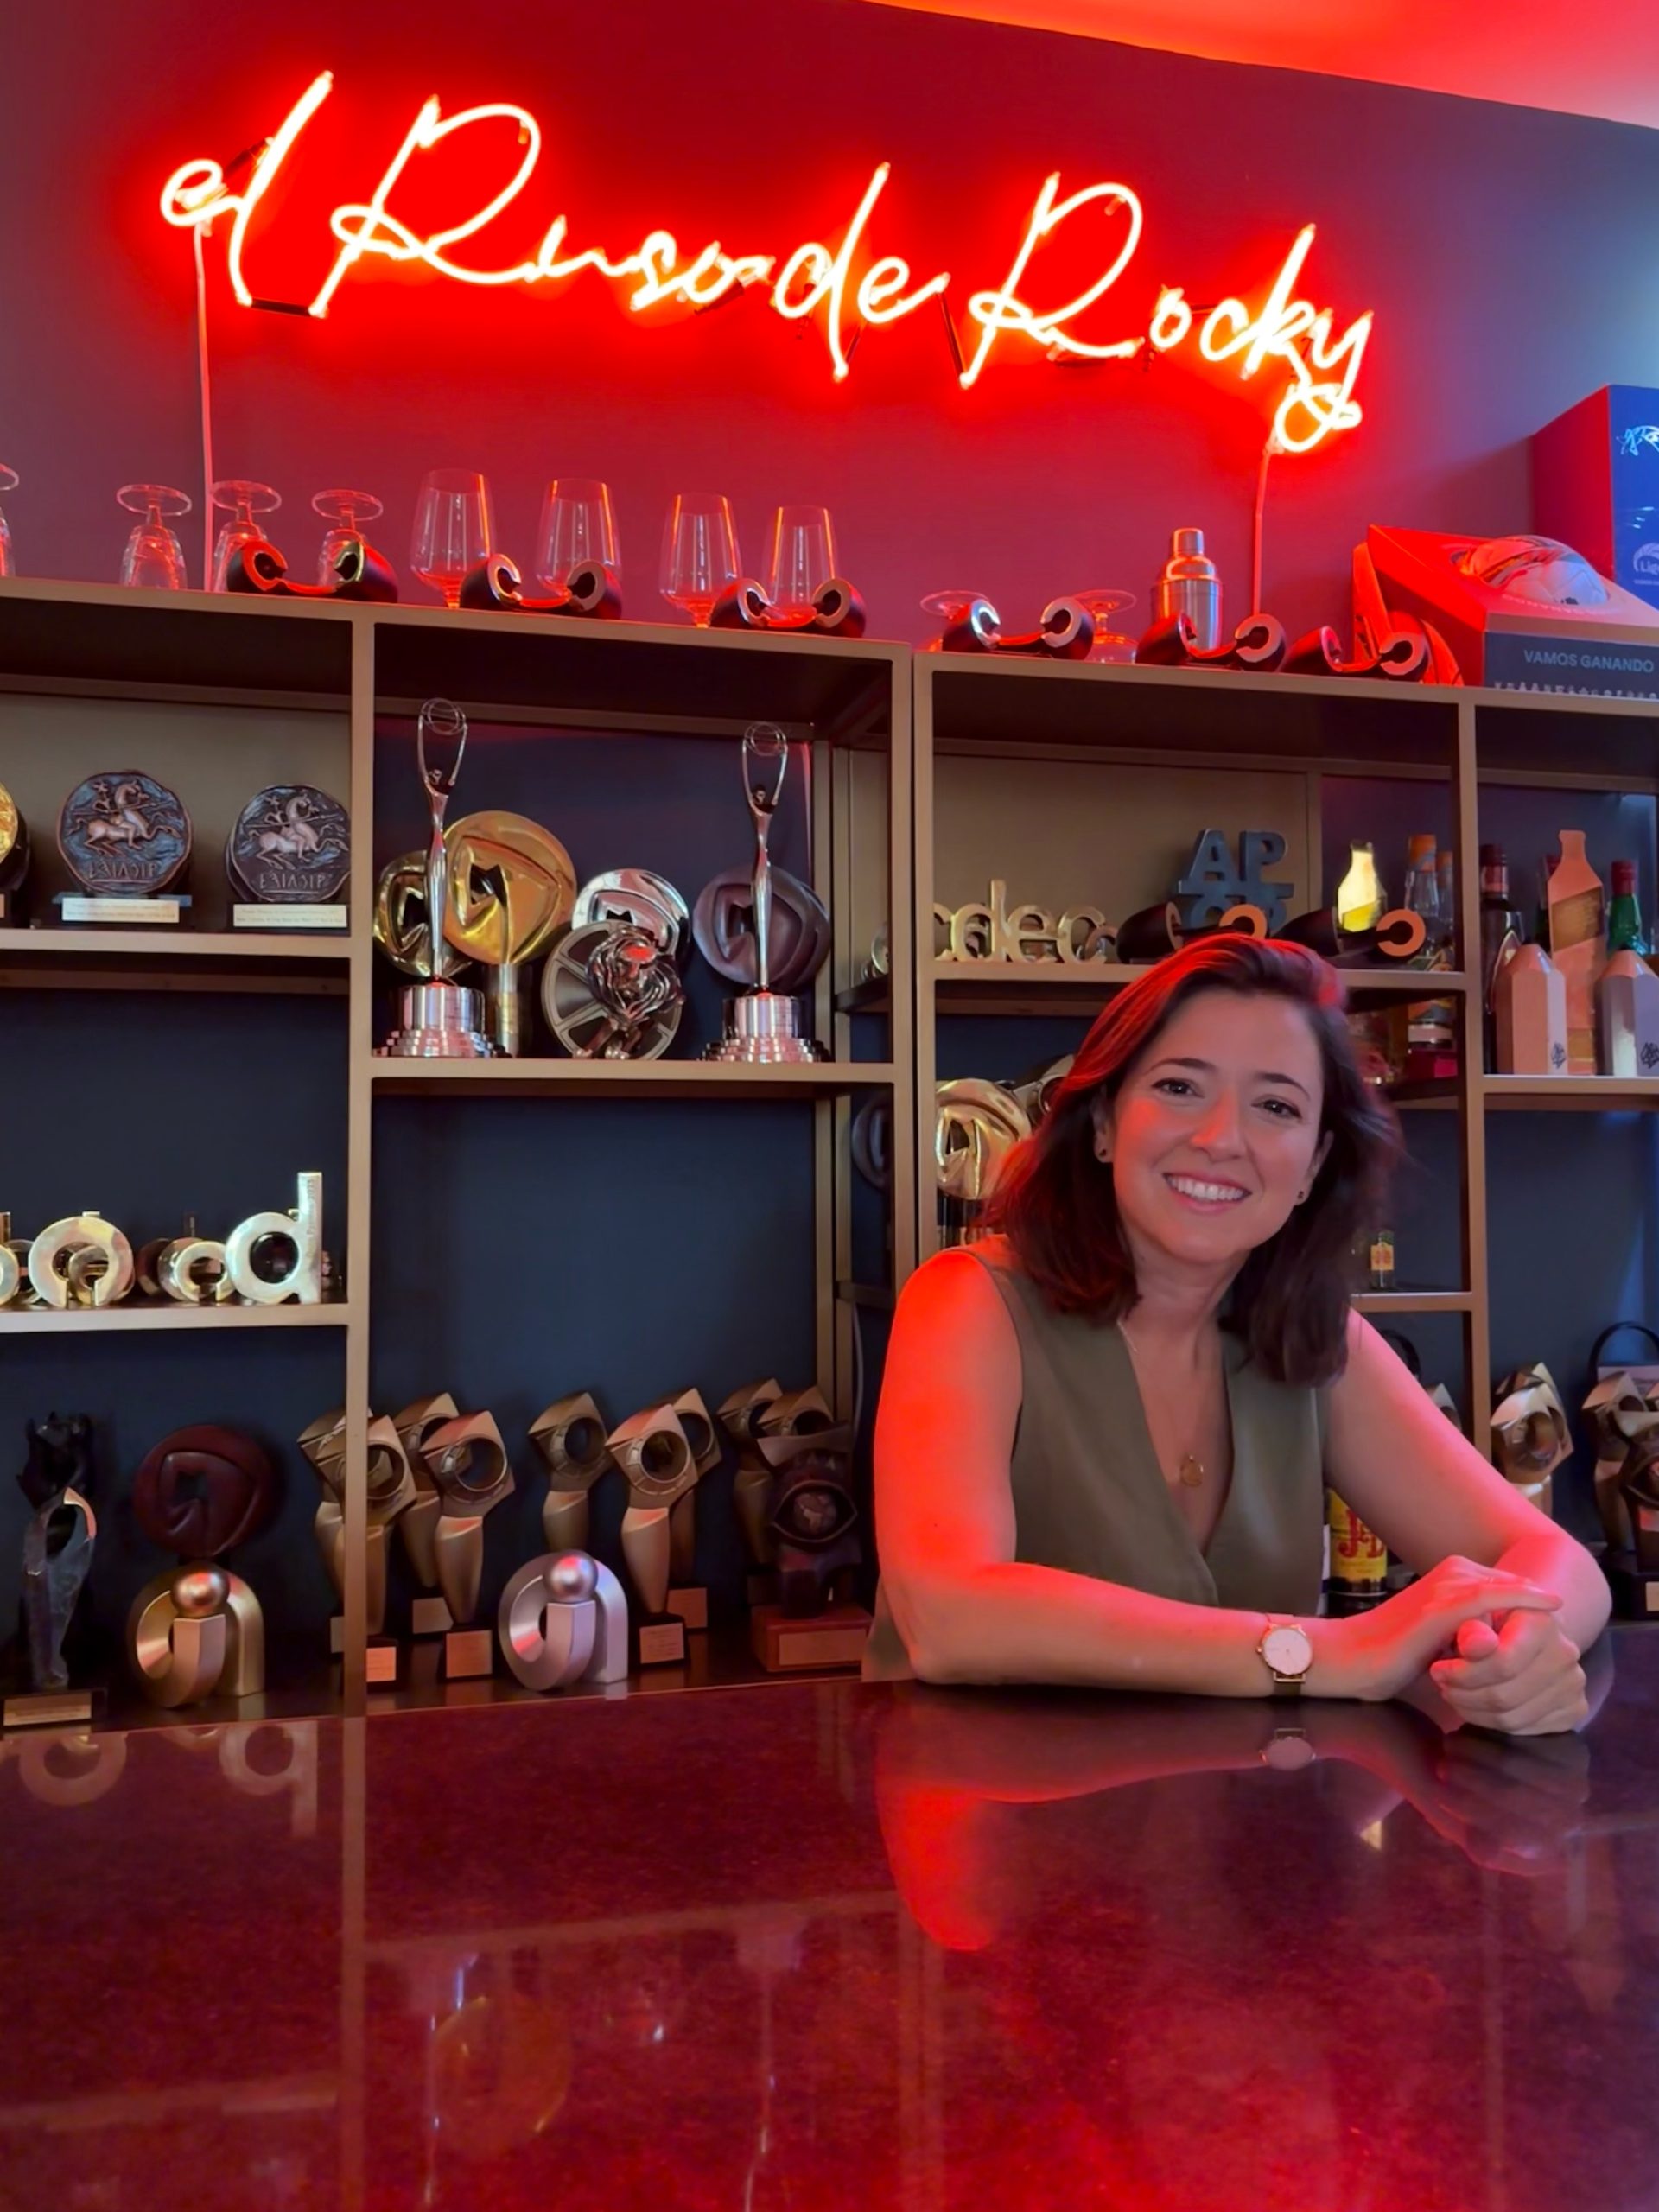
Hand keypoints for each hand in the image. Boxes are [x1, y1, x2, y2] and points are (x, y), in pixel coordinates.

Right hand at [1316, 1555, 1561, 1703]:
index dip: (1532, 1608)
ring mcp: (1445, 1586)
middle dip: (1538, 1608)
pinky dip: (1522, 1600)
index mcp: (1452, 1576)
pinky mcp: (1440, 1606)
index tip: (1552, 1636)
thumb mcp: (1444, 1639)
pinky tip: (1548, 1608)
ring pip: (1506, 1591)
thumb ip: (1473, 1632)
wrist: (1352, 1658)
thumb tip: (1506, 1644)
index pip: (1509, 1587)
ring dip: (1534, 1609)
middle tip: (1563, 1634)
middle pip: (1513, 1585)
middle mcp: (1451, 1572)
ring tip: (1560, 1625)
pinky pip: (1491, 1598)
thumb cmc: (1392, 1654)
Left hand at [1426, 1609, 1587, 1735]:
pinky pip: (1527, 1729)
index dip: (1464, 1673)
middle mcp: (1566, 1653)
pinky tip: (1478, 1706)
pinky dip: (1494, 1722)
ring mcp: (1574, 1684)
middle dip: (1464, 1694)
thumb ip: (1470, 1627)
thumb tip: (1474, 1645)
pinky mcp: (1575, 1708)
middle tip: (1443, 1685)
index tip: (1438, 1670)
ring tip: (1455, 1694)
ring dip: (1473, 1710)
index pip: (1503, 1663)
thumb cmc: (1491, 1618)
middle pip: (1505, 1695)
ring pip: (1512, 1717)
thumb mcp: (1473, 1613)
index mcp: (1543, 1622)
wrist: (1528, 1629)